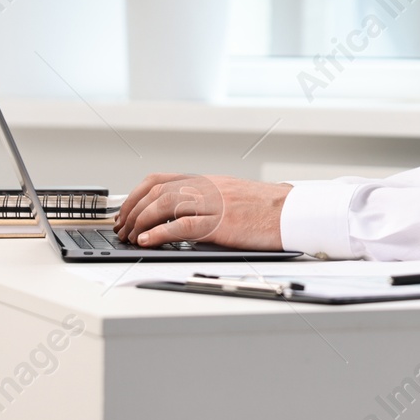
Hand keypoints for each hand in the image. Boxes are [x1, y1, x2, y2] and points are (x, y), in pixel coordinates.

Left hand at [115, 173, 292, 249]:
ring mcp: (215, 203)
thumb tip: (181, 221)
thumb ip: (208, 203)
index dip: (137, 194)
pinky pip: (183, 225)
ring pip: (165, 204)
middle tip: (124, 228)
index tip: (127, 211)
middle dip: (133, 210)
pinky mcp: (222, 223)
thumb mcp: (233, 198)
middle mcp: (208, 187)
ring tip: (133, 236)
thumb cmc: (269, 210)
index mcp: (209, 181)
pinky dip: (160, 233)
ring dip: (142, 222)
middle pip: (157, 191)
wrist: (294, 213)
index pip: (161, 179)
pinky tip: (148, 241)